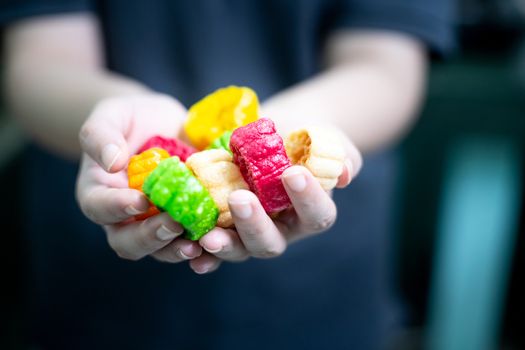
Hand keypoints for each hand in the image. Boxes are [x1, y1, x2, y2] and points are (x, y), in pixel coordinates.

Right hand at [76, 94, 202, 262]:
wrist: (166, 124)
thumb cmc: (132, 119)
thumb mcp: (112, 116)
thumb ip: (101, 135)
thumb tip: (112, 162)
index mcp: (100, 194)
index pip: (100, 208)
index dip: (116, 208)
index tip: (139, 199)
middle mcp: (126, 218)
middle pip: (129, 242)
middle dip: (151, 237)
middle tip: (174, 224)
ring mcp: (157, 224)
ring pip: (161, 250)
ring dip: (178, 249)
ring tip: (198, 243)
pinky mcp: (186, 223)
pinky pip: (192, 242)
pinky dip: (205, 246)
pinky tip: (220, 238)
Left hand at [191, 133, 361, 273]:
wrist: (273, 129)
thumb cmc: (305, 135)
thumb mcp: (329, 139)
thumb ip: (342, 156)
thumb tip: (344, 173)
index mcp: (310, 213)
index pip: (316, 215)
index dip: (308, 199)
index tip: (293, 174)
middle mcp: (281, 229)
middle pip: (271, 242)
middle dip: (255, 225)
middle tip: (240, 200)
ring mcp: (249, 231)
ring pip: (240, 249)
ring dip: (224, 245)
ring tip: (207, 236)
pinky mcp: (223, 225)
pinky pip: (212, 247)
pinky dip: (201, 252)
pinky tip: (189, 248)